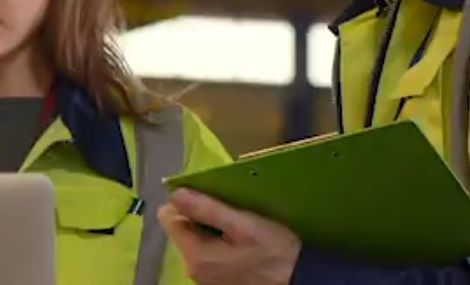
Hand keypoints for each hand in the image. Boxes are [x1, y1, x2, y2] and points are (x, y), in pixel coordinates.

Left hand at [158, 187, 301, 284]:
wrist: (300, 279)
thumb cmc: (274, 251)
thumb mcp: (244, 224)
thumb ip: (207, 209)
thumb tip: (176, 193)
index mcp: (196, 255)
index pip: (169, 218)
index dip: (185, 201)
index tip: (207, 195)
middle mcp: (194, 270)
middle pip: (183, 230)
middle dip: (200, 216)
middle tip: (229, 209)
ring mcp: (206, 279)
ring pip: (197, 241)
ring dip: (212, 228)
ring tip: (237, 223)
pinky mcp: (218, 281)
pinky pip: (209, 254)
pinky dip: (220, 243)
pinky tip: (240, 240)